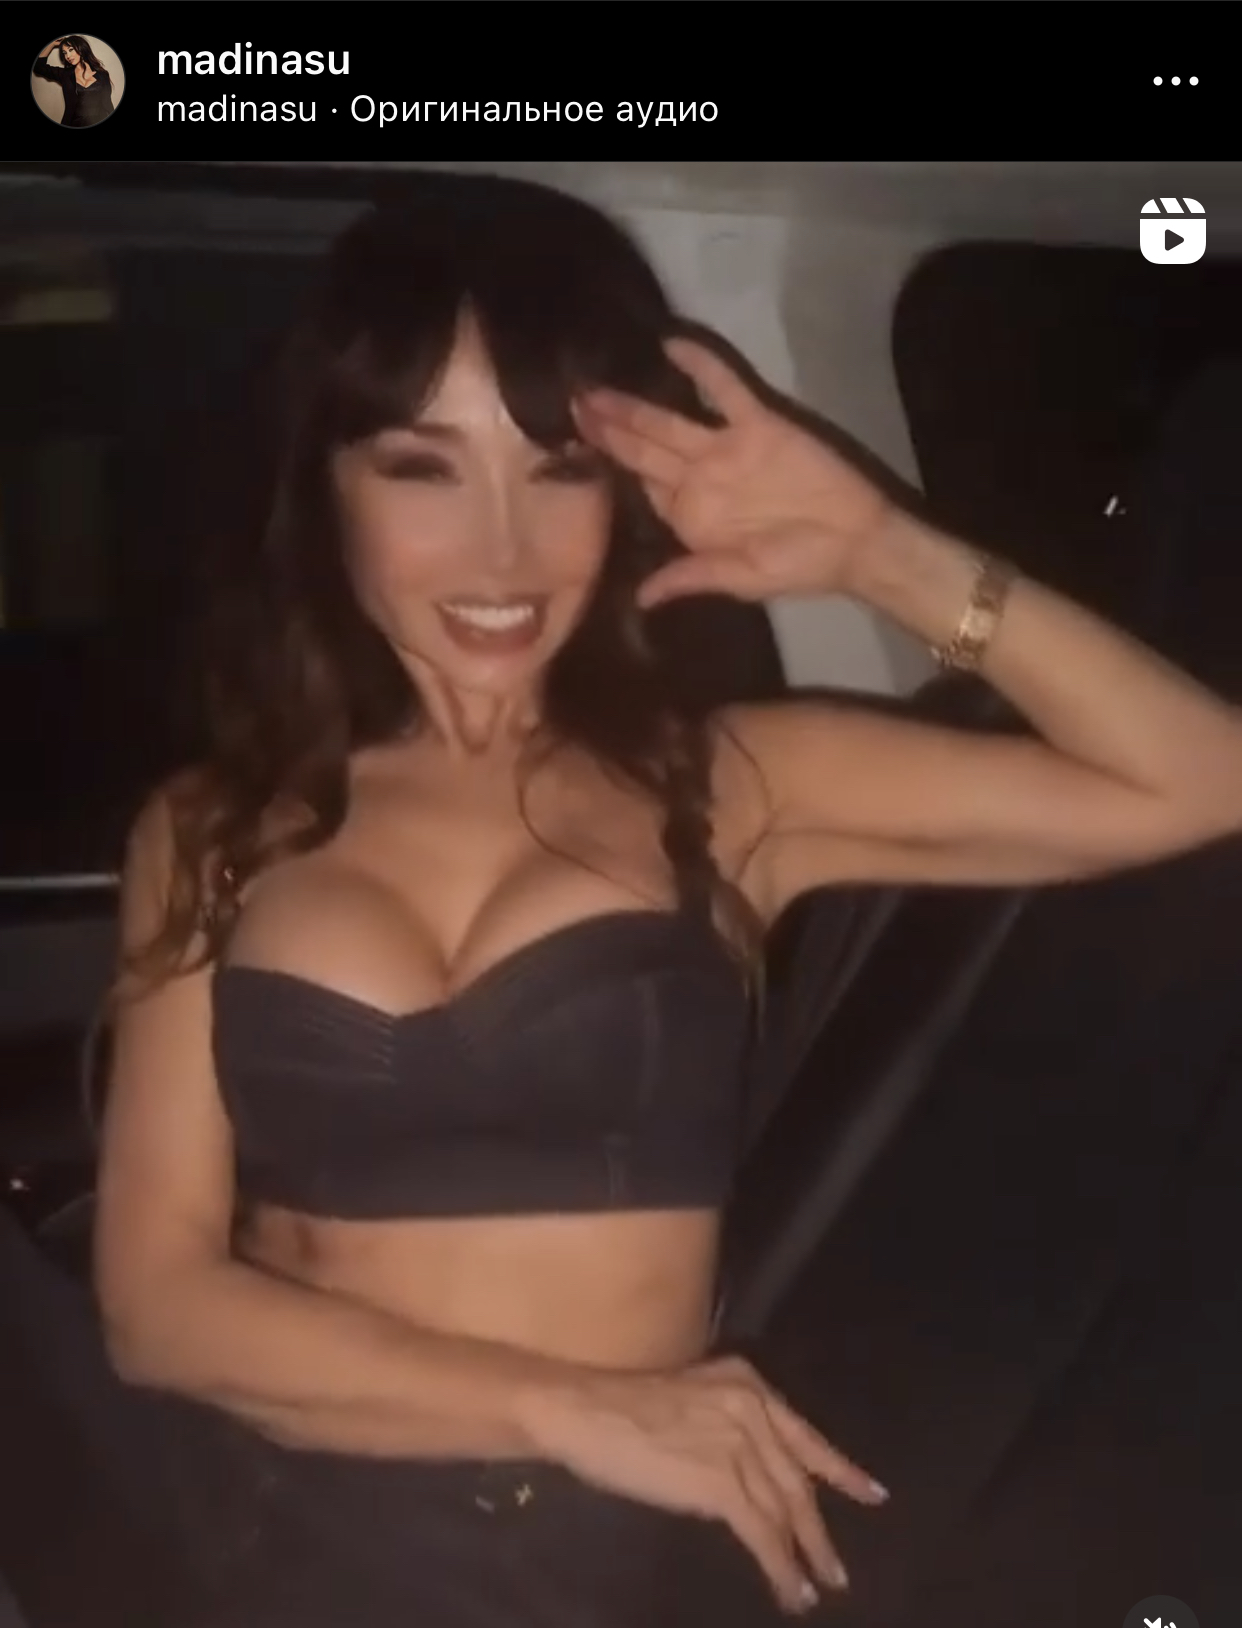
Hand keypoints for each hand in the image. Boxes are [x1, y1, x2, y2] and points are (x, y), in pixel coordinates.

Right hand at [531, 1354, 886, 1614]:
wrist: (585, 1412)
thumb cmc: (622, 1408)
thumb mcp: (693, 1400)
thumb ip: (729, 1426)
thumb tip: (750, 1475)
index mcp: (747, 1384)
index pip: (804, 1434)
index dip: (840, 1468)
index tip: (872, 1494)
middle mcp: (754, 1409)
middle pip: (799, 1479)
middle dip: (820, 1529)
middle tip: (839, 1570)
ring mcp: (741, 1445)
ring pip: (786, 1510)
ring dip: (805, 1556)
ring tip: (818, 1589)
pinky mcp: (722, 1484)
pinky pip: (763, 1534)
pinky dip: (780, 1567)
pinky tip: (790, 1591)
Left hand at [575, 338, 894, 608]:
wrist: (855, 542)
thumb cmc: (797, 567)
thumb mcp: (739, 580)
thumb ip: (689, 578)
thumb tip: (642, 599)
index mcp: (690, 514)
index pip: (640, 486)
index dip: (608, 470)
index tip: (565, 453)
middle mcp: (700, 476)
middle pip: (643, 449)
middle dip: (606, 431)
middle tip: (568, 407)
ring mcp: (726, 447)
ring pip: (668, 421)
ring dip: (631, 405)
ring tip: (592, 390)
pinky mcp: (759, 424)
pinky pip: (724, 389)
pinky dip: (700, 366)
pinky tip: (671, 343)